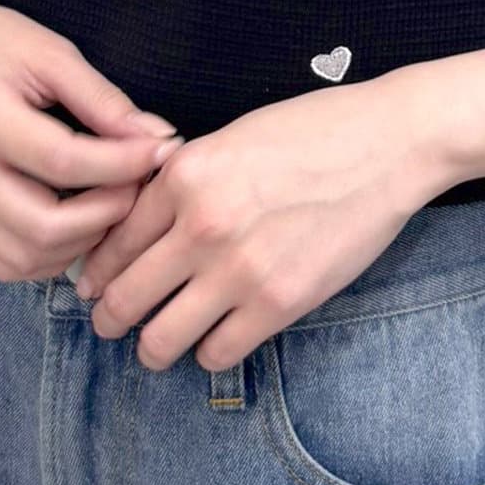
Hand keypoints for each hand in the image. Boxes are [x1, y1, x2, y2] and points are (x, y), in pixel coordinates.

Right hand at [0, 0, 182, 282]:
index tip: (161, 152)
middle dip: (106, 215)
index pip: (65, 161)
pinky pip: (3, 262)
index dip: (124, 165)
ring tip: (108, 205)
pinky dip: (48, 255)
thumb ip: (104, 101)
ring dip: (80, 243)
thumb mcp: (51, 53)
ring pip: (24, 257)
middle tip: (137, 188)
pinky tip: (74, 224)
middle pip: (43, 225)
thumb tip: (158, 140)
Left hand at [75, 72, 446, 371]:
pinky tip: (216, 338)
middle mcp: (201, 225)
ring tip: (157, 345)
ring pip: (160, 340)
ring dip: (152, 348)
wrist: (389, 143)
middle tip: (112, 324)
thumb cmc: (314, 131)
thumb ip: (181, 179)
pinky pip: (217, 354)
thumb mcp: (229, 137)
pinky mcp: (280, 301)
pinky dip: (209, 353)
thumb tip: (137, 221)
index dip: (96, 272)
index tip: (95, 286)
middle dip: (109, 318)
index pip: (111, 244)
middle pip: (123, 299)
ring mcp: (240, 269)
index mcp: (183, 176)